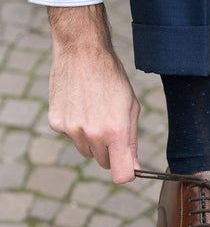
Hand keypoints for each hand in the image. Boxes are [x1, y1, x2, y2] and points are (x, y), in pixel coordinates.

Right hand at [47, 5, 140, 183]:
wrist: (82, 52)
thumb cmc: (113, 79)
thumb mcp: (131, 109)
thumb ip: (133, 142)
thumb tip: (135, 169)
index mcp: (115, 132)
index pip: (120, 174)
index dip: (126, 174)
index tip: (128, 167)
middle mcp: (92, 134)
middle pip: (104, 163)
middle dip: (111, 152)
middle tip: (112, 128)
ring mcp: (72, 130)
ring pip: (87, 152)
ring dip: (93, 141)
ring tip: (95, 114)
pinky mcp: (57, 123)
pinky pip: (72, 138)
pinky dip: (77, 129)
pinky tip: (81, 107)